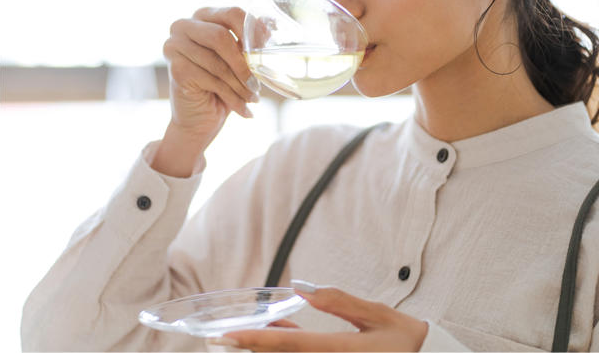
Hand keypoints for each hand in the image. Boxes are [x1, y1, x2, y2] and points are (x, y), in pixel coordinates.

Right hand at [163, 7, 259, 146]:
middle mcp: (184, 26)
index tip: (266, 50)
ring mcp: (175, 46)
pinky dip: (232, 97)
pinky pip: (212, 80)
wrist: (200, 118)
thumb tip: (272, 27)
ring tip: (253, 98)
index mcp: (203, 16)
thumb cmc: (222, 85)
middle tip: (257, 83)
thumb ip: (248, 44)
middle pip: (221, 37)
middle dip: (244, 64)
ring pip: (218, 63)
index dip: (253, 31)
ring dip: (241, 85)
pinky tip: (243, 108)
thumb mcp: (238, 61)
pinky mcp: (176, 69)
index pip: (232, 13)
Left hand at [210, 280, 428, 351]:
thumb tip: (304, 288)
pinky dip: (288, 349)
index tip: (228, 336)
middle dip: (254, 346)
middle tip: (228, 334)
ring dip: (270, 347)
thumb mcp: (376, 315)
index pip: (289, 345)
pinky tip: (283, 330)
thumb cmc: (406, 340)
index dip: (256, 340)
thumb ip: (339, 302)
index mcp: (340, 352)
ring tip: (252, 329)